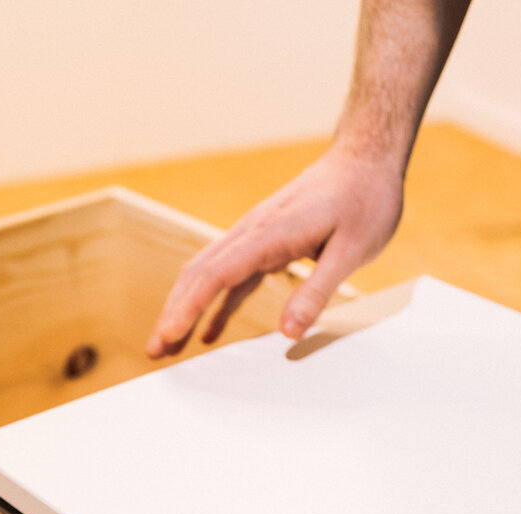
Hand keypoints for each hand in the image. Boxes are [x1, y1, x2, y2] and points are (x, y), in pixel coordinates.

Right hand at [146, 145, 405, 357]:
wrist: (366, 158)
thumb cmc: (366, 199)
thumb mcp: (353, 250)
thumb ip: (317, 291)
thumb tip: (289, 333)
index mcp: (270, 233)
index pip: (216, 275)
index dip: (188, 308)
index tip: (168, 335)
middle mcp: (253, 231)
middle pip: (199, 274)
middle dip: (173, 313)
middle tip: (154, 350)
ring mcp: (256, 235)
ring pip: (208, 274)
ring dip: (185, 308)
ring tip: (169, 345)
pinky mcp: (266, 241)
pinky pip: (231, 276)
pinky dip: (215, 304)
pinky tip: (209, 332)